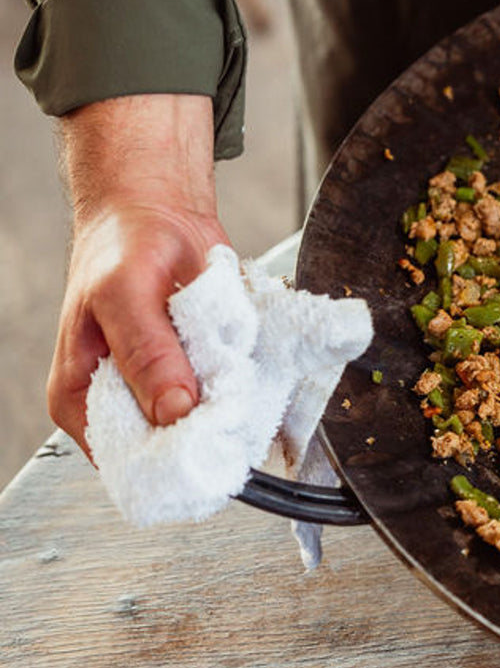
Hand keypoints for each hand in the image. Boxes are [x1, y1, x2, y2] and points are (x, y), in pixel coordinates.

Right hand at [48, 94, 228, 457]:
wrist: (159, 210)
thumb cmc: (123, 245)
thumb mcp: (124, 294)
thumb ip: (147, 354)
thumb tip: (173, 411)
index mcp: (83, 398)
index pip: (128, 458)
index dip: (171, 455)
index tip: (210, 438)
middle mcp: (126, 401)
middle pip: (174, 445)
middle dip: (209, 428)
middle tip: (234, 399)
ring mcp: (168, 386)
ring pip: (209, 419)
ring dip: (234, 401)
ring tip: (238, 368)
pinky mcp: (204, 368)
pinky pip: (232, 390)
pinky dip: (248, 378)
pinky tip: (249, 358)